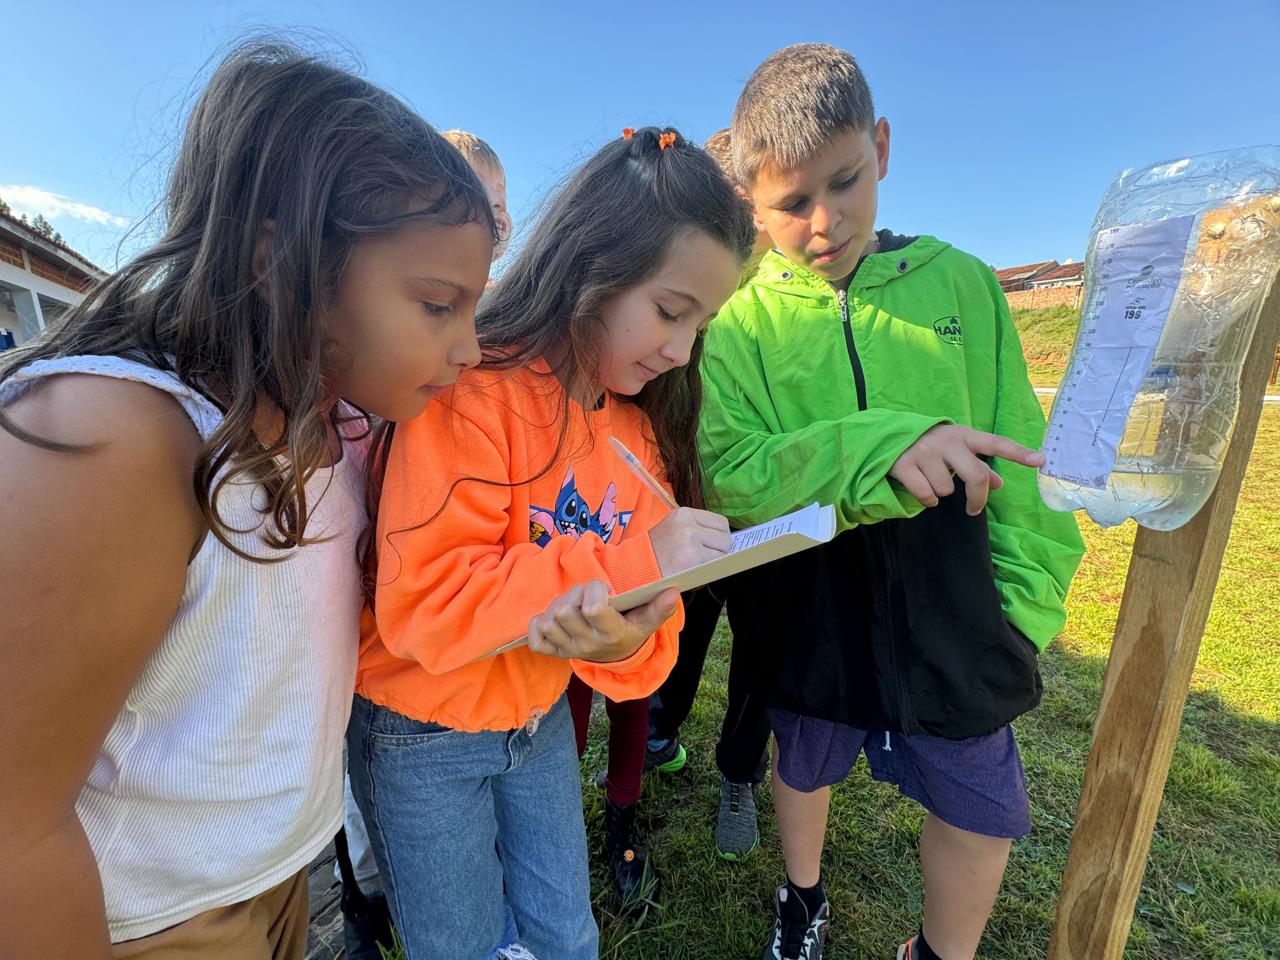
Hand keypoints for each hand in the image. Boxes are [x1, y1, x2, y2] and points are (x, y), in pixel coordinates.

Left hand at [526, 580, 679, 662]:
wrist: (617, 658)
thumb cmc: (630, 631)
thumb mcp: (647, 622)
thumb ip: (660, 608)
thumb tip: (673, 592)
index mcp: (611, 635)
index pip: (593, 608)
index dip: (595, 589)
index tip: (604, 589)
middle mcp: (588, 645)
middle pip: (565, 611)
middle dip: (574, 594)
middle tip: (586, 596)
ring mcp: (568, 651)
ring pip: (548, 620)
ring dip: (557, 605)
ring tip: (573, 605)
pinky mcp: (554, 654)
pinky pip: (535, 639)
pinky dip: (539, 624)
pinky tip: (554, 619)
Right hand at [647, 507, 731, 576]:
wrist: (634, 566)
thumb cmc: (656, 550)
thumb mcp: (674, 528)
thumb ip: (697, 527)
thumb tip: (725, 536)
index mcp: (684, 513)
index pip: (720, 522)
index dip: (719, 536)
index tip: (711, 545)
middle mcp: (688, 524)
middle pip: (725, 537)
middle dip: (720, 549)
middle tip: (704, 557)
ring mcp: (690, 541)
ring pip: (722, 552)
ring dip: (714, 561)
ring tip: (696, 563)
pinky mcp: (691, 559)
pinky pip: (713, 565)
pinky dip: (707, 570)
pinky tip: (693, 570)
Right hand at [890, 424, 1044, 515]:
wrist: (887, 436)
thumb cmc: (931, 446)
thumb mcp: (955, 450)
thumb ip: (978, 465)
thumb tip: (999, 484)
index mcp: (964, 435)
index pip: (996, 443)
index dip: (1019, 453)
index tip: (1041, 461)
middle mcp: (946, 440)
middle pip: (977, 475)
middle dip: (978, 498)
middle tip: (974, 508)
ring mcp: (924, 451)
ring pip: (947, 490)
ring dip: (941, 493)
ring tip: (930, 480)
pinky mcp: (904, 464)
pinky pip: (926, 495)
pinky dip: (926, 499)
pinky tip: (920, 488)